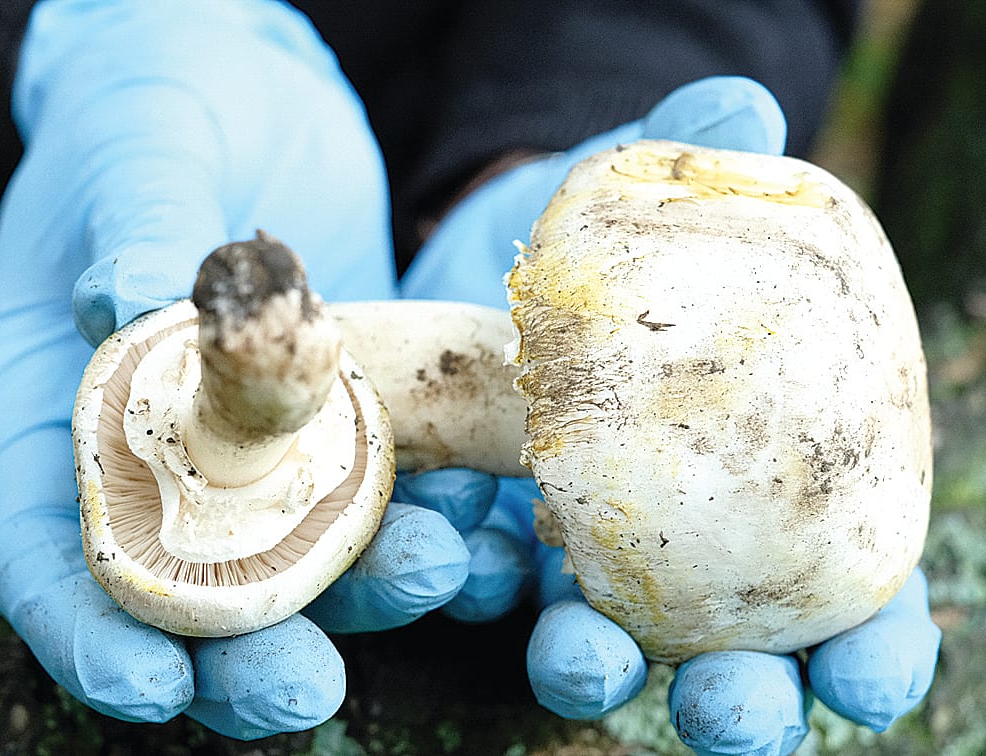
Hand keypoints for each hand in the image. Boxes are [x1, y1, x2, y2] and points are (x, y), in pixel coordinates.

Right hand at [0, 0, 466, 738]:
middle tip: (307, 691)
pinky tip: (483, 531)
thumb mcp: (140, 143)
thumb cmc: (153, 101)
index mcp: (54, 406)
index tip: (153, 688)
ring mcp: (252, 449)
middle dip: (243, 652)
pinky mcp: (339, 425)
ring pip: (300, 558)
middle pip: (183, 587)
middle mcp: (151, 452)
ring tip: (433, 574)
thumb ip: (136, 222)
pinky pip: (384, 493)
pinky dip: (429, 520)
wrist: (246, 89)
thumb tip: (124, 300)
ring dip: (363, 592)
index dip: (89, 629)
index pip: (46, 547)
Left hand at [399, 75, 940, 753]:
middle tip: (731, 709)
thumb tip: (745, 107)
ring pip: (585, 639)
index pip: (835, 590)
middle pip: (721, 657)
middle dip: (736, 699)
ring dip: (589, 666)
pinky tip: (443, 552)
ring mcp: (563, 550)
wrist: (471, 265)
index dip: (864, 644)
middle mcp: (667, 543)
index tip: (865, 677)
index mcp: (751, 486)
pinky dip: (450, 580)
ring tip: (579, 653)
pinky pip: (458, 578)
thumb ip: (700, 166)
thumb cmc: (597, 246)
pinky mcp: (468, 533)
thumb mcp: (648, 203)